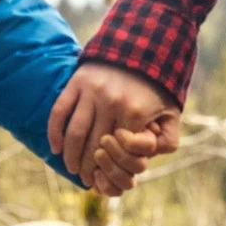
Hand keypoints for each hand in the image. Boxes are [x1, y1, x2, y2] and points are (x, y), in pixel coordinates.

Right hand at [48, 62, 180, 190]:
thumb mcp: (171, 113)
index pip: (118, 152)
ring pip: (75, 133)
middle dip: (88, 169)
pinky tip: (56, 148)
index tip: (105, 179)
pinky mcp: (77, 82)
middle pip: (94, 146)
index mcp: (134, 112)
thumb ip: (166, 140)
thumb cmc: (157, 86)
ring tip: (72, 168)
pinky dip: (55, 132)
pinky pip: (60, 111)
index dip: (110, 169)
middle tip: (86, 180)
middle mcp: (111, 102)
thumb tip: (147, 160)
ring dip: (71, 156)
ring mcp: (91, 91)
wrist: (141, 46)